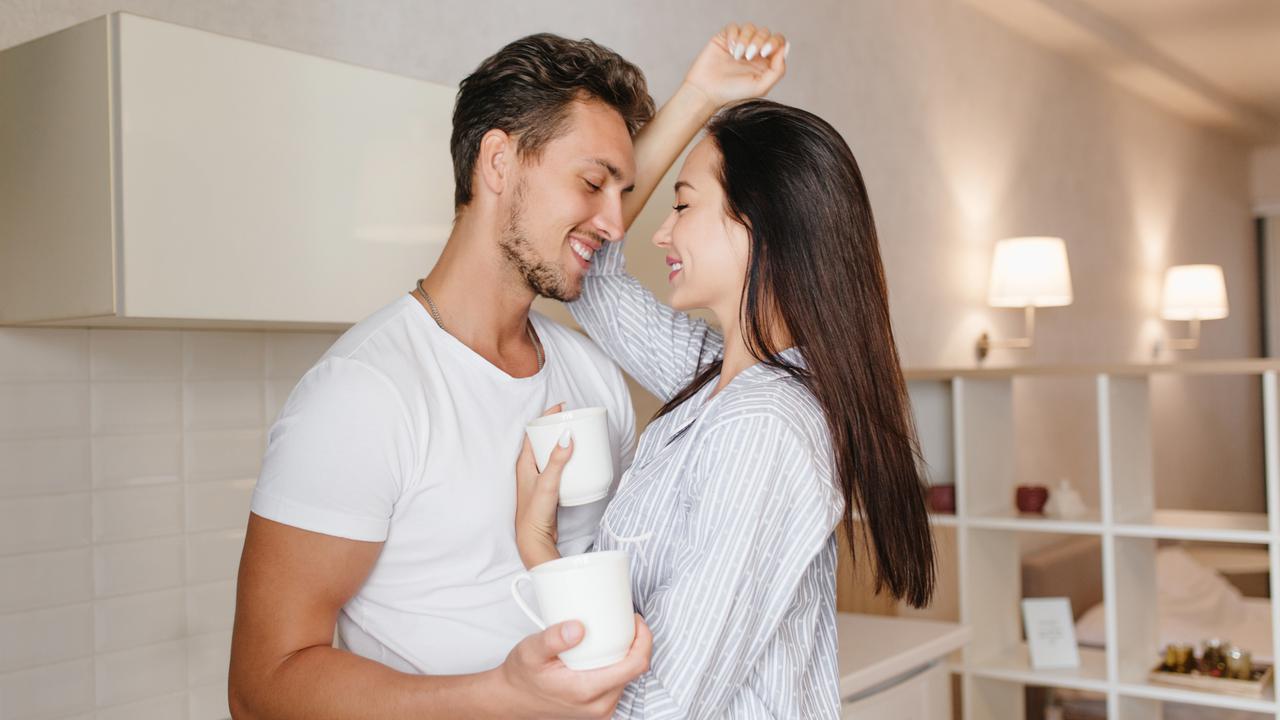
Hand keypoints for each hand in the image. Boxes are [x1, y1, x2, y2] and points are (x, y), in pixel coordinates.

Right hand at [497, 615, 652, 719]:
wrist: (512, 700)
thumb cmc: (521, 676)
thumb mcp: (530, 651)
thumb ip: (553, 639)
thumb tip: (578, 627)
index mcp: (587, 690)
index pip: (636, 666)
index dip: (644, 639)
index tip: (635, 620)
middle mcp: (599, 704)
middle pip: (635, 669)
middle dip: (636, 642)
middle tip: (622, 620)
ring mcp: (600, 709)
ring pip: (628, 676)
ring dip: (626, 653)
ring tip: (613, 632)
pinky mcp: (599, 708)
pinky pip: (618, 683)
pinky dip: (617, 664)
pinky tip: (606, 650)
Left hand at [516, 404, 570, 567]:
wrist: (534, 539)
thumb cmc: (535, 512)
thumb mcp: (548, 483)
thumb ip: (557, 461)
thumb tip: (566, 436)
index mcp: (524, 462)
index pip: (533, 432)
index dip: (545, 417)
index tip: (561, 408)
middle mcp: (530, 468)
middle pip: (543, 440)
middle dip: (557, 428)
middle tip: (574, 420)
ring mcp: (539, 478)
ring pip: (551, 454)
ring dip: (563, 443)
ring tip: (579, 436)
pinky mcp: (548, 488)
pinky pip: (558, 467)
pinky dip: (567, 459)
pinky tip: (580, 461)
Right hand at [683, 23, 788, 107]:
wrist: (707, 91)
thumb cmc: (733, 93)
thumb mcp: (761, 86)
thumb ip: (778, 69)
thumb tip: (785, 47)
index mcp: (765, 61)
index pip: (777, 42)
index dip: (774, 42)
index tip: (764, 53)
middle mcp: (753, 51)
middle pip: (765, 32)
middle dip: (759, 41)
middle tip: (748, 56)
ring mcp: (739, 43)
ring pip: (750, 28)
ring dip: (745, 40)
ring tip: (737, 56)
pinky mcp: (725, 39)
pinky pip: (734, 27)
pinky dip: (734, 36)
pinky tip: (729, 50)